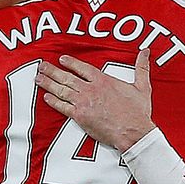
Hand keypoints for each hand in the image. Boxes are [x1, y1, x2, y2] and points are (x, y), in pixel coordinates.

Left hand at [35, 49, 154, 151]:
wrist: (133, 132)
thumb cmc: (138, 112)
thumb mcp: (142, 87)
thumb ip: (141, 67)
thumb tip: (146, 51)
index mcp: (103, 80)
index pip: (82, 68)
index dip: (71, 63)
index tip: (61, 59)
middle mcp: (90, 89)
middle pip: (67, 77)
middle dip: (52, 71)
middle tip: (41, 66)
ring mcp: (83, 103)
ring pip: (61, 90)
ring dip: (48, 83)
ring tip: (38, 78)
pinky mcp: (80, 117)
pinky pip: (62, 107)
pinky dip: (53, 101)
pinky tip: (46, 96)